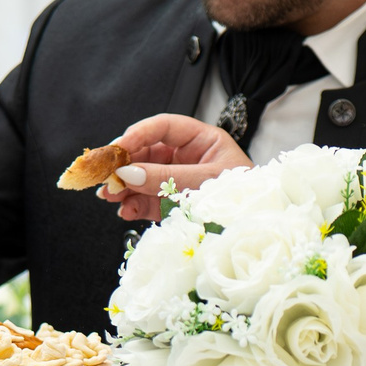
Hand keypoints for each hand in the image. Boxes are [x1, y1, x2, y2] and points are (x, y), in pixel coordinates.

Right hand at [96, 114, 252, 223]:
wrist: (259, 238)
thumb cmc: (245, 202)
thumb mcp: (206, 185)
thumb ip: (167, 179)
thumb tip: (128, 172)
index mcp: (204, 142)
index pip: (164, 127)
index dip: (139, 134)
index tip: (117, 148)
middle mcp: (190, 159)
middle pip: (148, 153)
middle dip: (125, 164)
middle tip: (105, 175)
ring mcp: (180, 182)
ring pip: (144, 177)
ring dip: (124, 186)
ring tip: (109, 196)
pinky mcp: (174, 206)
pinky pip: (148, 201)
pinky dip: (134, 206)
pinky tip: (125, 211)